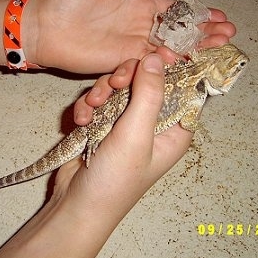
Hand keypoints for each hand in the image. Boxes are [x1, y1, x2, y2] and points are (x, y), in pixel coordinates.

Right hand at [0, 52, 191, 257]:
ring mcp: (126, 123)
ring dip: (100, 94)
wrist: (75, 204)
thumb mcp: (136, 135)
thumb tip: (158, 57)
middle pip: (145, 81)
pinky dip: (88, 107)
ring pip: (118, 88)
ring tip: (91, 109)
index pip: (181, 88)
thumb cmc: (116, 178)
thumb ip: (149, 94)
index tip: (152, 54)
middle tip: (113, 85)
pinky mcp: (104, 123)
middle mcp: (153, 123)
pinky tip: (81, 121)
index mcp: (174, 129)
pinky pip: (99, 100)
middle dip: (125, 81)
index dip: (169, 69)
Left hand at [21, 0, 234, 72]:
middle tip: (227, 33)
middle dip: (204, 31)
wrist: (48, 27)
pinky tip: (188, 58)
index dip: (197, 13)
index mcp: (139, 2)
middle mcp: (140, 24)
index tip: (219, 15)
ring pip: (170, 47)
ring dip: (194, 47)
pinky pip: (151, 62)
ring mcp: (133, 44)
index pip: (175, 9)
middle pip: (178, 30)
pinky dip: (169, 60)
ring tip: (218, 45)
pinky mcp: (123, 61)